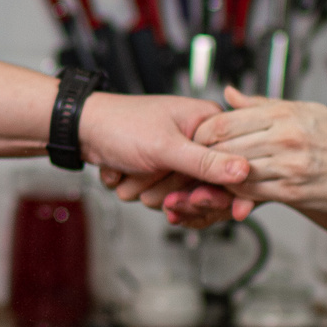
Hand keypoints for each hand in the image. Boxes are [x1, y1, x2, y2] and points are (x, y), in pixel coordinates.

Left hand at [83, 94, 251, 221]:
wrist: (81, 129)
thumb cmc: (119, 124)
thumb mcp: (165, 145)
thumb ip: (205, 162)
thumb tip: (245, 170)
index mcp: (208, 124)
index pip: (233, 167)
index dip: (218, 192)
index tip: (199, 203)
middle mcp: (198, 140)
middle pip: (206, 189)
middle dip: (174, 192)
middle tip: (160, 193)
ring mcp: (179, 158)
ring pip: (179, 197)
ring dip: (150, 191)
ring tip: (134, 172)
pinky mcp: (162, 171)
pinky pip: (161, 198)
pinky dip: (140, 191)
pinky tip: (128, 178)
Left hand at [192, 87, 326, 211]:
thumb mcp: (304, 110)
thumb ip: (261, 106)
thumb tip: (229, 94)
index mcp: (285, 115)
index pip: (225, 122)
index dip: (203, 132)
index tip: (197, 137)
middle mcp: (285, 139)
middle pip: (225, 148)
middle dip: (205, 155)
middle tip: (196, 158)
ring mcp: (289, 167)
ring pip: (234, 173)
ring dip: (219, 176)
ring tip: (212, 175)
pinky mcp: (294, 193)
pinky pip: (252, 193)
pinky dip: (237, 192)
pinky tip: (236, 188)